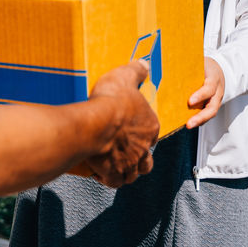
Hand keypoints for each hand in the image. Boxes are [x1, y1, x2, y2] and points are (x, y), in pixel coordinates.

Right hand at [83, 60, 158, 187]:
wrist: (95, 123)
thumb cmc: (110, 100)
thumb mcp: (124, 77)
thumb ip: (136, 71)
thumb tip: (144, 64)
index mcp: (150, 126)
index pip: (152, 133)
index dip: (143, 133)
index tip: (131, 129)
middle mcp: (143, 148)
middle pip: (147, 161)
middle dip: (140, 159)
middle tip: (126, 152)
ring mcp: (129, 162)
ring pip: (133, 174)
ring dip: (126, 171)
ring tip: (115, 165)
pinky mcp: (113, 172)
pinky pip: (114, 181)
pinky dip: (109, 179)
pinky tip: (100, 173)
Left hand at [186, 56, 225, 128]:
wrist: (218, 70)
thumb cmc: (205, 66)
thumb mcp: (201, 63)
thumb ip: (188, 67)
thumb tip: (167, 66)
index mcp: (214, 79)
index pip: (209, 88)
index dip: (200, 95)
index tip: (190, 102)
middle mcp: (217, 92)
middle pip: (212, 108)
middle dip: (200, 117)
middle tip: (188, 124)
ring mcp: (216, 101)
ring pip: (210, 114)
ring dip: (198, 121)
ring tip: (187, 126)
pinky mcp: (212, 105)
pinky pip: (206, 115)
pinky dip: (198, 120)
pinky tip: (187, 123)